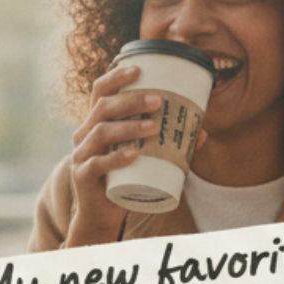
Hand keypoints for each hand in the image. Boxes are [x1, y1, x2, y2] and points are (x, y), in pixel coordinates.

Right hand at [63, 65, 166, 244]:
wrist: (102, 213)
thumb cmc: (124, 177)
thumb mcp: (143, 156)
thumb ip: (169, 143)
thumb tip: (202, 132)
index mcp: (96, 121)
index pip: (100, 90)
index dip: (117, 76)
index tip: (139, 69)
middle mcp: (83, 133)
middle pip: (102, 107)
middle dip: (130, 100)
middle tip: (158, 101)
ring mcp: (81, 154)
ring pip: (100, 132)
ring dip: (128, 127)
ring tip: (153, 127)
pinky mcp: (83, 176)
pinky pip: (97, 163)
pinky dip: (116, 157)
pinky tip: (133, 154)